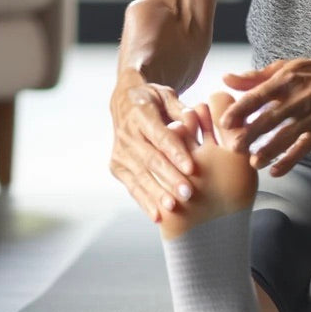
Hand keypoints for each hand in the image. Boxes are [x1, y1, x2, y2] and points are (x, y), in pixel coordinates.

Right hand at [109, 74, 196, 222]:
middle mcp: (127, 134)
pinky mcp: (117, 166)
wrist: (124, 101)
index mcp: (140, 113)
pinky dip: (144, 202)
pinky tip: (158, 216)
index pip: (160, 136)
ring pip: (140, 176)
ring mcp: (120, 152)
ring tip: (173, 207)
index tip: (191, 167)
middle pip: (151, 159)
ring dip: (156, 193)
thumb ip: (180, 109)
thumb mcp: (167, 95)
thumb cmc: (154, 99)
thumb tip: (194, 116)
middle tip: (188, 193)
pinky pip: (132, 186)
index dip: (175, 152)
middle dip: (169, 177)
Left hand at [218, 54, 310, 175]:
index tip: (224, 123)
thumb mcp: (285, 68)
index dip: (240, 110)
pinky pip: (304, 149)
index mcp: (285, 81)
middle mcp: (298, 98)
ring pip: (286, 137)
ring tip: (253, 163)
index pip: (258, 96)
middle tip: (233, 148)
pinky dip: (290, 161)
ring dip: (268, 151)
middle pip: (269, 119)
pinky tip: (275, 171)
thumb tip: (226, 80)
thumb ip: (254, 77)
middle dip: (250, 135)